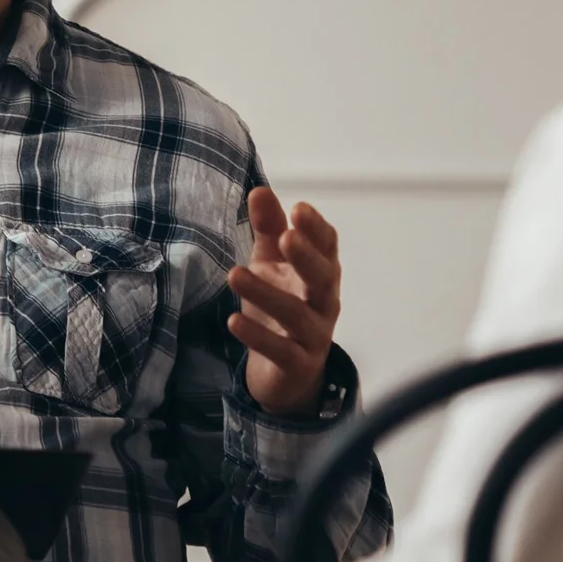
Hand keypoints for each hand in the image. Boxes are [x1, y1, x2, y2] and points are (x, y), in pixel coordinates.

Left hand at [228, 187, 341, 416]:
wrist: (285, 371)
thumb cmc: (282, 304)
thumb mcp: (273, 264)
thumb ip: (269, 230)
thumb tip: (259, 190)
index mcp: (321, 273)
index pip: (328, 247)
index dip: (316, 229)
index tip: (298, 208)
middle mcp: (324, 302)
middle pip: (323, 278)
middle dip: (307, 257)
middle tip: (287, 237)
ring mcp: (314, 335)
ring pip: (297, 314)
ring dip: (266, 294)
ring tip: (235, 275)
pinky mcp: (297, 364)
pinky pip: (281, 350)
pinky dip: (258, 336)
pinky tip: (234, 321)